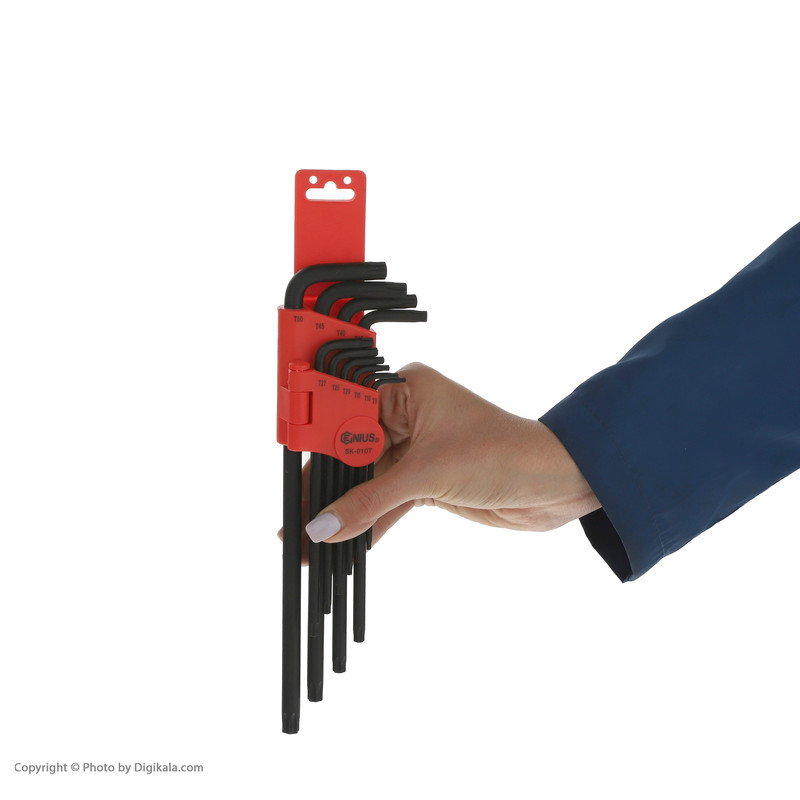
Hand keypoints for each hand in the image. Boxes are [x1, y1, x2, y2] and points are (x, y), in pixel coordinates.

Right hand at [304, 362, 600, 544]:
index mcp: (405, 389)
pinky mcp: (429, 479)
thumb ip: (370, 502)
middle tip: (296, 521)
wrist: (558, 484)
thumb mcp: (428, 476)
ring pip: (368, 481)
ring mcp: (418, 448)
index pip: (345, 416)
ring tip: (313, 542)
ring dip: (346, 513)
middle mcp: (408, 414)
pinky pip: (388, 500)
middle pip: (352, 453)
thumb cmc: (505, 454)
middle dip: (326, 490)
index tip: (293, 483)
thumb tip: (323, 527)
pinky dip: (371, 522)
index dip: (316, 449)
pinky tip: (347, 544)